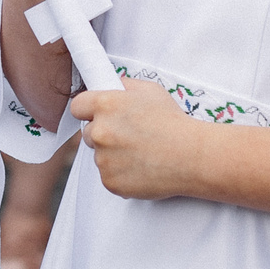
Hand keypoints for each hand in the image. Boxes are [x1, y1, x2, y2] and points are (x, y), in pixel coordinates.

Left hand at [70, 79, 204, 199]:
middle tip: (128, 136)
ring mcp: (103, 159)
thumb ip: (124, 86)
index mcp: (105, 105)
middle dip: (103, 134)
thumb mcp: (150, 90)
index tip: (97, 115)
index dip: (88, 110)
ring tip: (140, 153)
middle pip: (87, 133)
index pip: (77, 107)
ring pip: (99, 156)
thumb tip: (110, 86)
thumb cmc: (174, 121)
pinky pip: (109, 176)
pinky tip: (141, 168)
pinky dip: (121, 174)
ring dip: (113, 155)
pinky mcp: (110, 182)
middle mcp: (99, 132)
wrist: (192, 156)